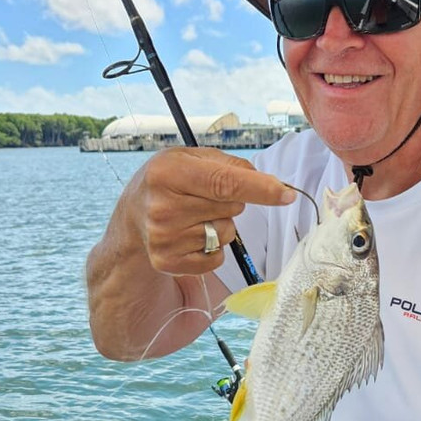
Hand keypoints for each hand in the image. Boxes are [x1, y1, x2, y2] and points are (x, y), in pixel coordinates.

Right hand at [123, 147, 294, 275]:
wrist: (133, 214)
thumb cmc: (170, 181)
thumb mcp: (191, 159)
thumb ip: (230, 165)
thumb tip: (271, 184)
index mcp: (167, 173)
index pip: (225, 183)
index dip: (260, 188)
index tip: (287, 194)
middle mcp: (162, 207)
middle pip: (231, 208)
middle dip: (231, 202)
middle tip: (204, 197)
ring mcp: (163, 238)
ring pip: (226, 234)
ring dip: (221, 225)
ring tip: (195, 216)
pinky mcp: (168, 262)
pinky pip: (217, 258)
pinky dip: (213, 248)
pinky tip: (191, 236)